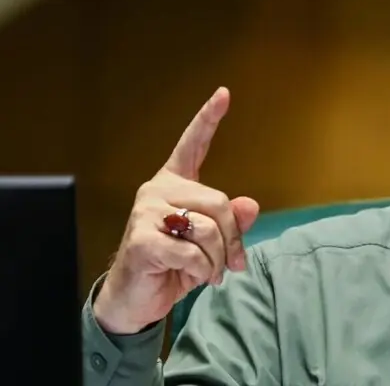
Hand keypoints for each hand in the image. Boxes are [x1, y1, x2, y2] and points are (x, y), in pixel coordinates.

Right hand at [93, 87, 259, 334]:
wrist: (136, 299)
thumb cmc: (174, 266)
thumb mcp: (210, 244)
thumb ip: (231, 222)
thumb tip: (250, 205)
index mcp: (174, 184)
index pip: (193, 145)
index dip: (208, 119)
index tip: (224, 93)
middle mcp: (157, 190)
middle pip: (218, 202)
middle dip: (232, 239)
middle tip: (232, 264)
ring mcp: (146, 212)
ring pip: (207, 229)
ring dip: (217, 260)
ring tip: (209, 273)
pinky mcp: (141, 238)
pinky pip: (192, 252)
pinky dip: (201, 271)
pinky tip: (191, 277)